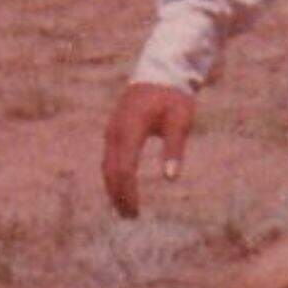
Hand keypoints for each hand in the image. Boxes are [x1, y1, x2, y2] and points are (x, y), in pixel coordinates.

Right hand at [101, 82, 195, 217]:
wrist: (160, 70)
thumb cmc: (173, 96)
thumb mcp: (180, 121)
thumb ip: (175, 149)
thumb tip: (171, 178)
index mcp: (131, 128)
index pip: (124, 169)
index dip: (128, 192)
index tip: (136, 211)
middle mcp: (116, 130)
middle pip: (110, 171)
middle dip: (118, 195)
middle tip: (130, 217)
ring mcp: (112, 129)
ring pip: (106, 165)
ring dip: (114, 188)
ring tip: (125, 208)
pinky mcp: (114, 129)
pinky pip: (109, 157)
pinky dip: (113, 176)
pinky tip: (122, 187)